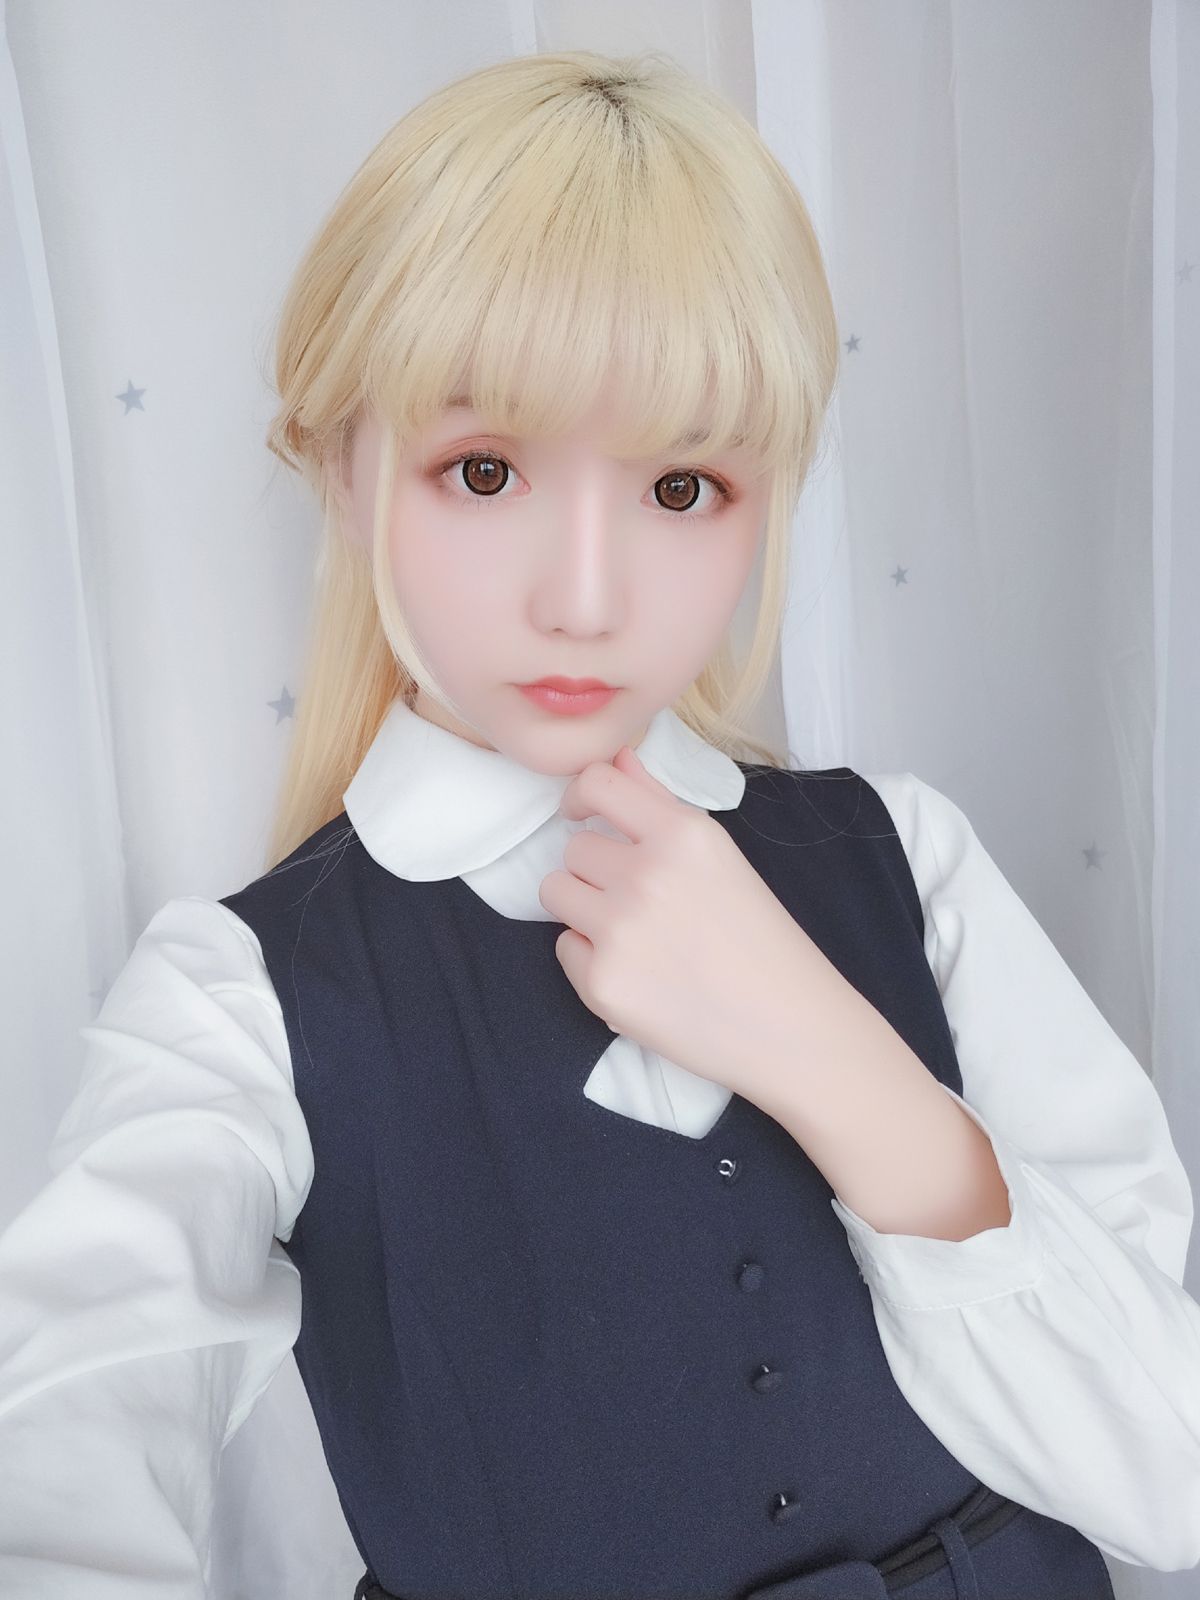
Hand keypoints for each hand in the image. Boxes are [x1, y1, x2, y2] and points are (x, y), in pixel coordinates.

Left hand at [539, 744, 841, 1097]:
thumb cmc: (759, 938)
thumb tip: (618, 758)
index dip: (580, 797)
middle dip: (596, 870)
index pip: (596, 782)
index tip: (581, 815)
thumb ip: (660, 802)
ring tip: (635, 933)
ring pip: (556, 892)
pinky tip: (640, 973)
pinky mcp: (602, 984)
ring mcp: (619, 931)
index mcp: (681, 834)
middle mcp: (645, 874)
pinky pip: (565, 949)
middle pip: (574, 849)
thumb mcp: (718, 855)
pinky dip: (592, 960)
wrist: (787, 1026)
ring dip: (583, 908)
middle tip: (641, 901)